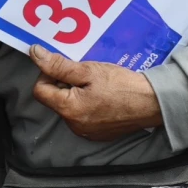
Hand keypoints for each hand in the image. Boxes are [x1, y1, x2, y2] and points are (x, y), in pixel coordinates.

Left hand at [29, 45, 164, 139]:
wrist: (153, 103)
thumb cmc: (122, 85)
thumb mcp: (88, 70)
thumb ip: (58, 65)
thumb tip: (34, 54)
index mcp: (69, 110)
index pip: (40, 90)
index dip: (47, 74)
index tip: (64, 66)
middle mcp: (74, 125)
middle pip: (54, 98)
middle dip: (63, 82)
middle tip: (82, 71)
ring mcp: (87, 131)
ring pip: (69, 106)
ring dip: (75, 91)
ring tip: (94, 81)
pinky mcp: (98, 133)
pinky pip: (82, 114)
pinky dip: (86, 102)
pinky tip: (101, 93)